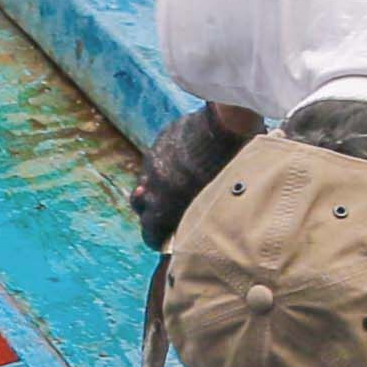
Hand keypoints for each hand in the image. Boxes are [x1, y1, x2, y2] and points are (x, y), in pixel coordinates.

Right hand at [132, 105, 254, 249]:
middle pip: (139, 205)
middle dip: (149, 211)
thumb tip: (193, 227)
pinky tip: (184, 162)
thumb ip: (195, 217)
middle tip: (164, 213)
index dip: (155, 238)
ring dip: (155, 186)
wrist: (226, 126)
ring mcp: (153, 161)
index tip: (161, 239)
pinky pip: (156, 159)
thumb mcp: (213, 204)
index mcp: (164, 206)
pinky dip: (165, 165)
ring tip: (174, 185)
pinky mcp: (160, 141)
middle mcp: (152, 185)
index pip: (149, 232)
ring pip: (146, 180)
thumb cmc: (227, 172)